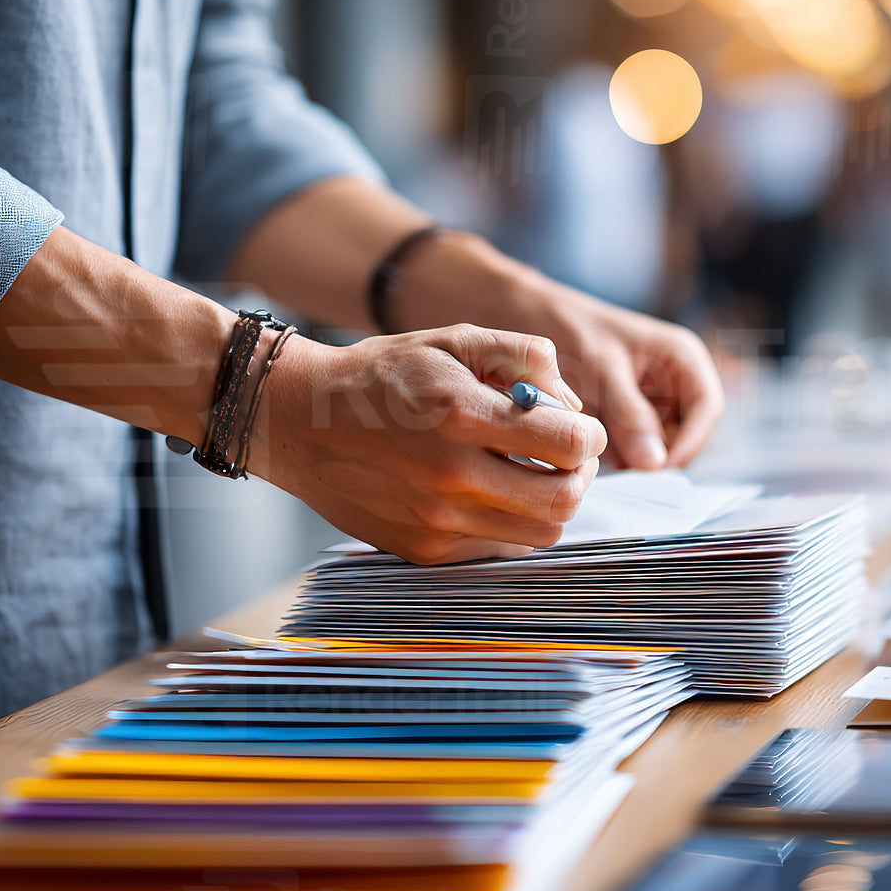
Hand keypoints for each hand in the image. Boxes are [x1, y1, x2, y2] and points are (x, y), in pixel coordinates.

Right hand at [250, 325, 606, 564]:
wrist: (299, 422)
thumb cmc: (383, 376)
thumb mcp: (453, 340)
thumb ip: (524, 356)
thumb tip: (571, 402)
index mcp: (463, 415)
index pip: (569, 445)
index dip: (591, 436)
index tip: (581, 429)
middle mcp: (451, 477)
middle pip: (564, 501)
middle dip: (579, 476)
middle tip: (566, 456)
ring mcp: (436, 521)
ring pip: (539, 534)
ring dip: (549, 504)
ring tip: (529, 474)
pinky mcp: (423, 550)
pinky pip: (497, 549)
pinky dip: (508, 523)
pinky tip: (488, 493)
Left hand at [522, 285, 725, 470]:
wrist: (528, 317)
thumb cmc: (568, 327)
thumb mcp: (600, 368)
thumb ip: (629, 413)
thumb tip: (656, 463)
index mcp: (682, 357)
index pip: (707, 408)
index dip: (692, 441)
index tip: (659, 468)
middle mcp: (674, 381)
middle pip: (685, 434)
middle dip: (656, 454)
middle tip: (619, 467)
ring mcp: (651, 403)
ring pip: (657, 448)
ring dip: (631, 457)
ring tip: (594, 449)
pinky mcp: (626, 420)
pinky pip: (630, 449)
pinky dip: (613, 455)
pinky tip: (586, 446)